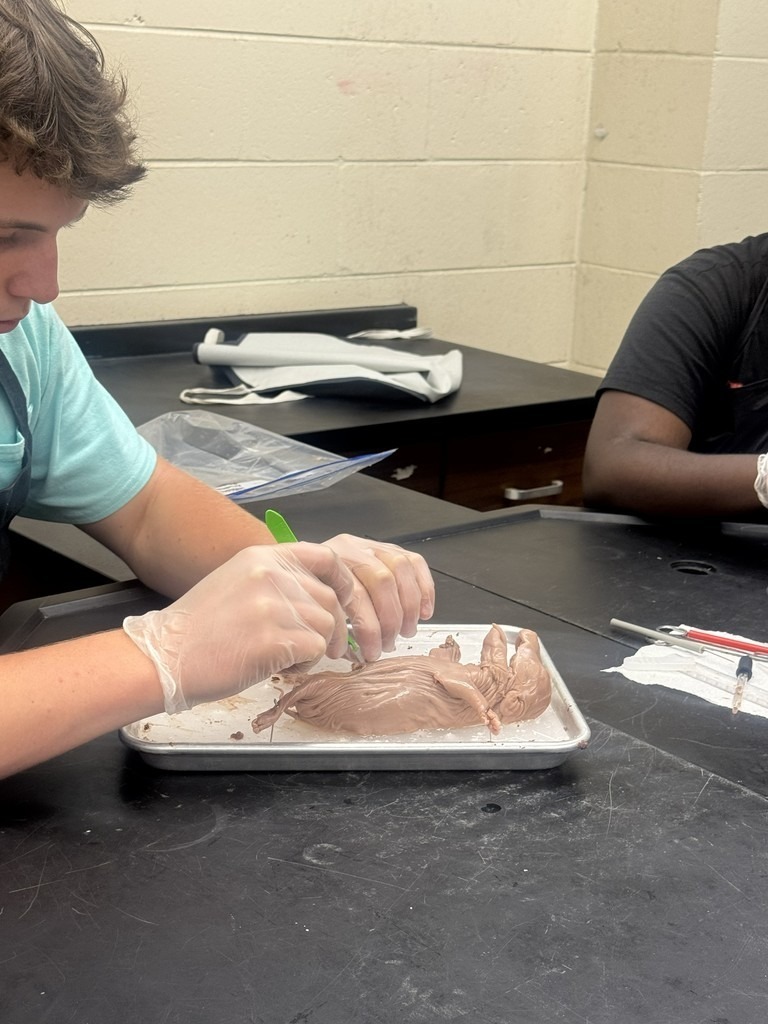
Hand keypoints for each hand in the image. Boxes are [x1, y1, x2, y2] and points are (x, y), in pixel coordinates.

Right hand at [123, 543, 355, 712]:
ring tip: (285, 657)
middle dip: (330, 627)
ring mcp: (273, 605)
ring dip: (315, 648)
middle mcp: (271, 574)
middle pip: (329, 599)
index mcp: (262, 556)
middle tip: (315, 648)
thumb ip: (277, 581)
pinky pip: (315, 650)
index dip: (344, 580)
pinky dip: (305, 665)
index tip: (346, 600)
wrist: (165, 655)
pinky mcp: (275, 638)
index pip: (325, 555)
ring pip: (326, 626)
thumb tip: (321, 596)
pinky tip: (279, 666)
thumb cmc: (199, 627)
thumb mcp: (238, 582)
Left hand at [321, 534, 434, 659]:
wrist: (307, 569)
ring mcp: (372, 546)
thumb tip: (352, 653)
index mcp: (328, 565)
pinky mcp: (389, 548)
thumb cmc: (315, 595)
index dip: (369, 629)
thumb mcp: (315, 610)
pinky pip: (415, 562)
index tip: (371, 652)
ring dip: (409, 606)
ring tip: (406, 630)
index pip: (356, 595)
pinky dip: (424, 589)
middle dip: (391, 619)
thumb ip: (332, 628)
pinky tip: (424, 611)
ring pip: (401, 569)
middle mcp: (350, 549)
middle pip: (382, 581)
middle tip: (388, 644)